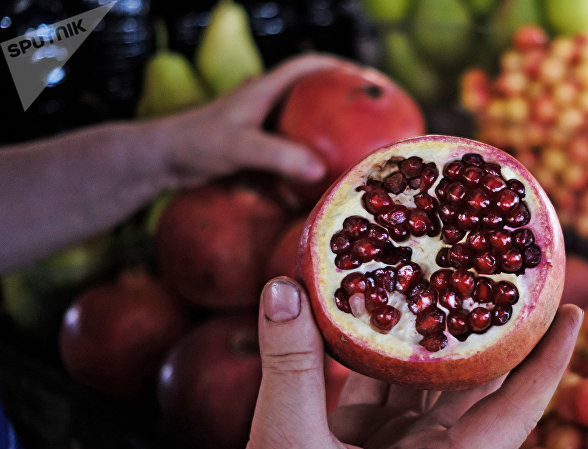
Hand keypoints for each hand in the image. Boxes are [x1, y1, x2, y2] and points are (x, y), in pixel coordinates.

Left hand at [156, 54, 349, 188]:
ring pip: (298, 125)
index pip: (309, 66)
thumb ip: (278, 156)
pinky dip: (302, 162)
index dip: (339, 67)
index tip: (368, 80)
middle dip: (337, 102)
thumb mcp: (239, 147)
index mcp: (264, 90)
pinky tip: (315, 182)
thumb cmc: (194, 145)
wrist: (159, 162)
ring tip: (350, 151)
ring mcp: (257, 128)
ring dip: (321, 135)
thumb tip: (318, 170)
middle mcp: (263, 104)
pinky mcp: (250, 150)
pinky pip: (286, 152)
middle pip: (309, 95)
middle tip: (367, 119)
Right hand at [194, 278, 582, 448]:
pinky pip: (381, 383)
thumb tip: (286, 288)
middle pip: (480, 389)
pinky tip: (377, 303)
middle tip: (512, 276)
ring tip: (448, 274)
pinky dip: (380, 345)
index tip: (574, 315)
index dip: (548, 366)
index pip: (513, 415)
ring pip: (429, 381)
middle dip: (499, 333)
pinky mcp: (357, 440)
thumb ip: (289, 368)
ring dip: (435, 331)